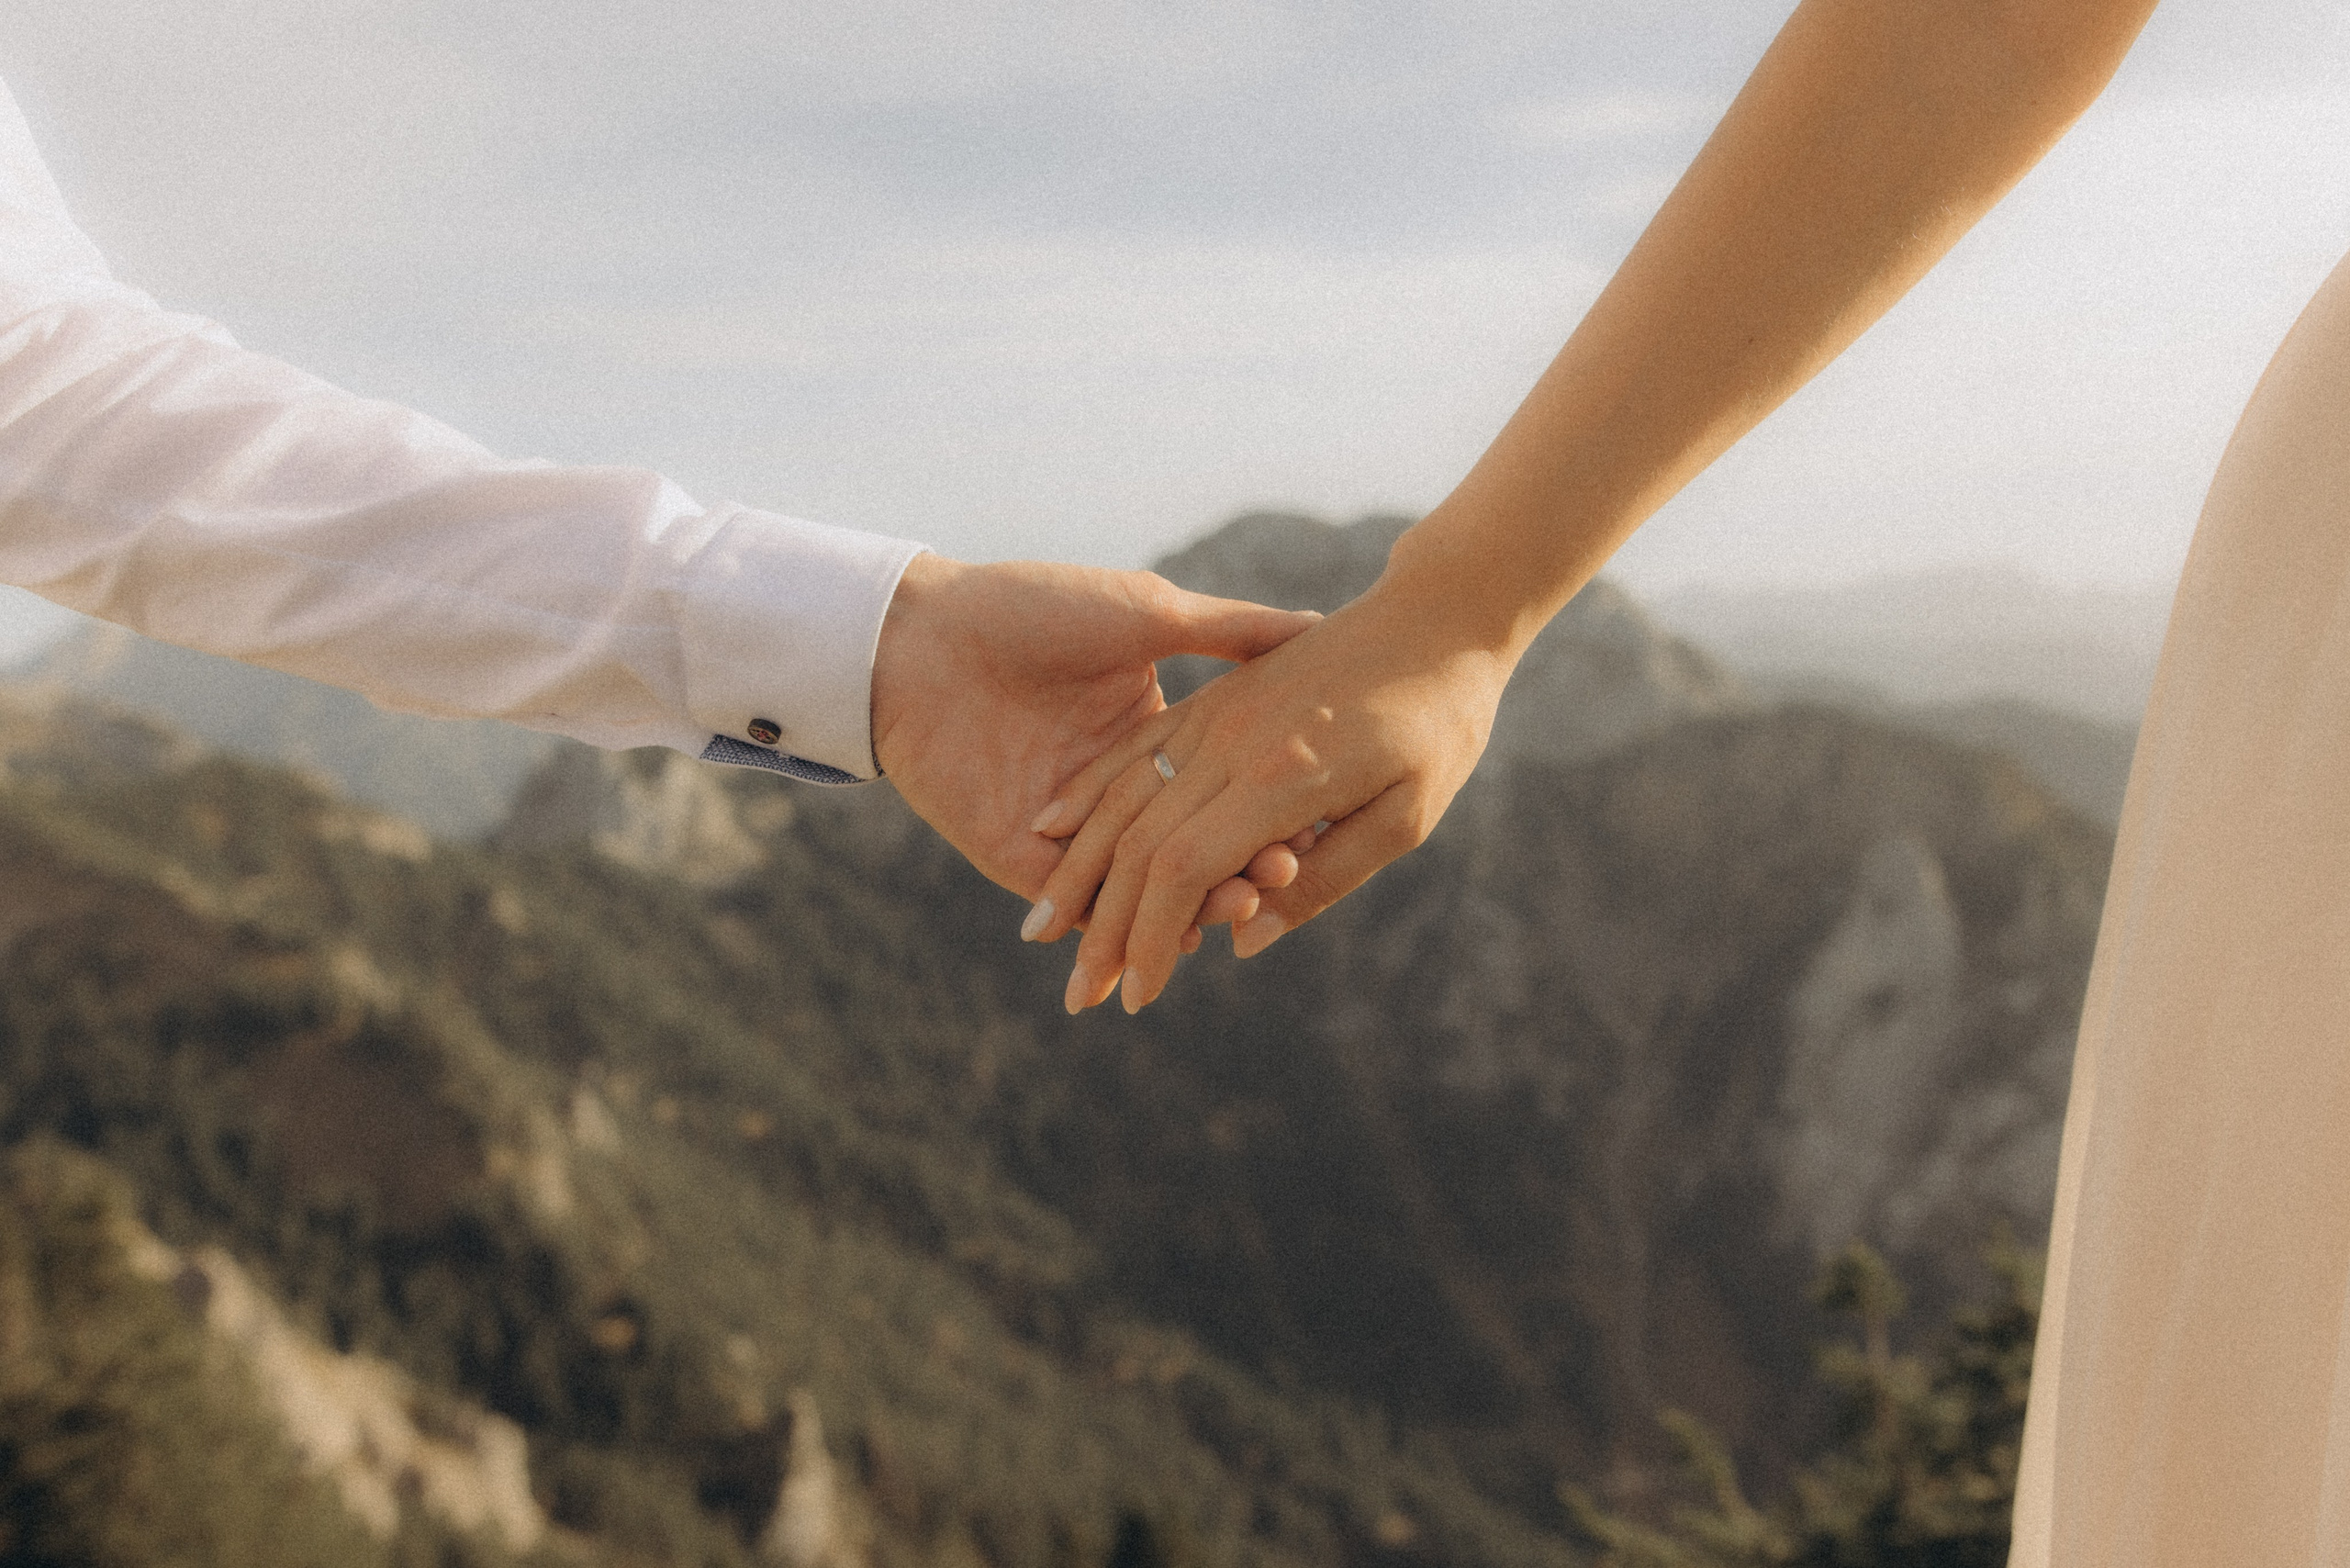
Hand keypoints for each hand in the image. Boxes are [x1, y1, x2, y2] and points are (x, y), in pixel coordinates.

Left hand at [869, 553, 1320, 940]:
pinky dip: (1129, 922)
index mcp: (1149, 734)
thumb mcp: (1150, 613)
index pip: (1221, 789)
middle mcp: (1115, 790)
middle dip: (1244, 864)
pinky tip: (1177, 925)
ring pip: (1145, 888)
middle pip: (1193, 848)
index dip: (1267, 806)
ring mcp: (1068, 833)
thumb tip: (1318, 628)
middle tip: (1287, 870)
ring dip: (1197, 901)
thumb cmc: (1030, 607)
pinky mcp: (1020, 863)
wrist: (920, 633)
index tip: (1311, 815)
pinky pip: (1083, 906)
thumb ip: (1230, 633)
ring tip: (1247, 898)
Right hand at [1023, 564, 1515, 1012]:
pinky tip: (1051, 827)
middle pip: (1140, 844)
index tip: (1138, 997)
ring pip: (1122, 795)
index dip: (1152, 937)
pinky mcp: (1213, 693)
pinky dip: (1087, 791)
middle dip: (1103, 927)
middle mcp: (1232, 742)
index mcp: (1280, 776)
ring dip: (1077, 868)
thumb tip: (1245, 941)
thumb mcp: (1407, 816)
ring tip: (1040, 929)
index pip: (1186, 869)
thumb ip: (1325, 880)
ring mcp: (1215, 711)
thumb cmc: (1441, 724)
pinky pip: (1133, 746)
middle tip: (1078, 995)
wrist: (1441, 613)